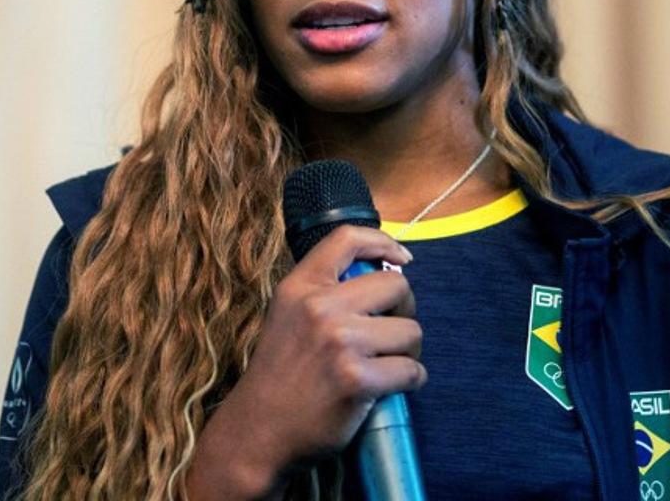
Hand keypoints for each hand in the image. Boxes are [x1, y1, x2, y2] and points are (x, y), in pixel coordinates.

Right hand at [189, 224, 424, 497]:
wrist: (258, 429)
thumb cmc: (279, 374)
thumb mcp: (287, 315)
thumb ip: (324, 292)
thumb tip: (384, 275)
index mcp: (299, 286)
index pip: (347, 239)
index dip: (383, 242)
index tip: (401, 259)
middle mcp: (319, 307)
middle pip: (396, 285)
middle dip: (405, 309)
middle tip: (392, 330)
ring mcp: (339, 342)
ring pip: (411, 331)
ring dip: (408, 351)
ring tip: (387, 364)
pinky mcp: (357, 379)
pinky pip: (412, 371)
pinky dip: (410, 380)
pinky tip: (390, 387)